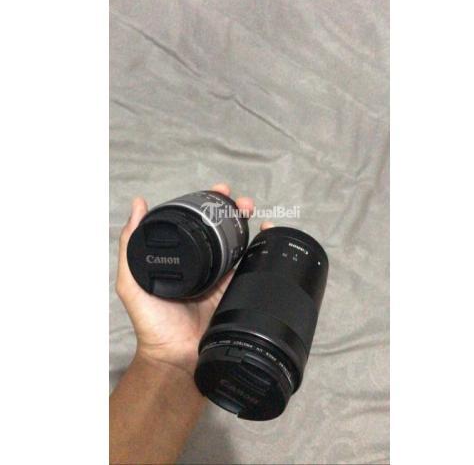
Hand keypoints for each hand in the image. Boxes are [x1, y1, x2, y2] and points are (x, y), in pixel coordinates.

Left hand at [116, 183, 266, 376]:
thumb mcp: (131, 282)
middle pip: (218, 231)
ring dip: (245, 225)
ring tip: (252, 210)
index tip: (217, 191)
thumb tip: (138, 206)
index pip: (194, 224)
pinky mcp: (234, 291)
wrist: (177, 357)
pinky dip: (260, 250)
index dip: (206, 205)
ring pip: (236, 245)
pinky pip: (248, 267)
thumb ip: (130, 246)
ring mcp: (218, 278)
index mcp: (179, 260)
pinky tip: (266, 235)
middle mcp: (199, 265)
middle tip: (239, 200)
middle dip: (231, 211)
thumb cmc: (151, 323)